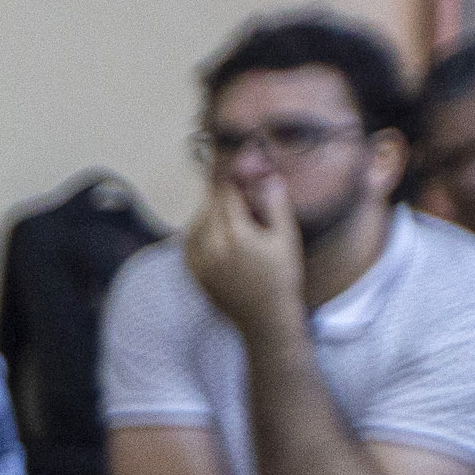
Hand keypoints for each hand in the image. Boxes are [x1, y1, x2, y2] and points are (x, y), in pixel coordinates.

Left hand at [183, 167, 305, 339]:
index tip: (228, 157)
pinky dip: (199, 227)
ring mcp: (198, 261)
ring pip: (197, 221)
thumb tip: (265, 175)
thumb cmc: (281, 277)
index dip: (227, 172)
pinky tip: (213, 225)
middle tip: (225, 173)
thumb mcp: (285, 238)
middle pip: (209, 205)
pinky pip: (189, 241)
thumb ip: (273, 204)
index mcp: (235, 235)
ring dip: (209, 208)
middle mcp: (210, 246)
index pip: (226, 193)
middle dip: (219, 188)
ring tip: (225, 202)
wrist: (264, 318)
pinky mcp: (193, 272)